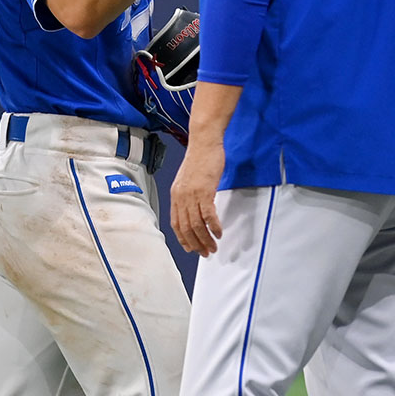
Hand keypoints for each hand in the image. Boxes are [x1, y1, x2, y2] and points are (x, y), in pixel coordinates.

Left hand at [170, 133, 224, 255]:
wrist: (204, 142)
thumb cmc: (199, 158)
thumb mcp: (189, 179)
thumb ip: (189, 194)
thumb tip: (195, 207)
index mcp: (176, 194)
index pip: (176, 223)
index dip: (183, 238)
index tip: (191, 248)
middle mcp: (181, 196)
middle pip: (186, 227)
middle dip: (196, 244)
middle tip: (205, 253)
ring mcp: (192, 194)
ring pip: (196, 224)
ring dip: (205, 239)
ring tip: (213, 247)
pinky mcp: (205, 190)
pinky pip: (208, 214)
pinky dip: (213, 226)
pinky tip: (219, 233)